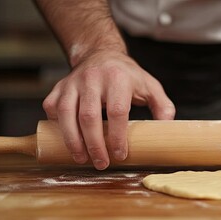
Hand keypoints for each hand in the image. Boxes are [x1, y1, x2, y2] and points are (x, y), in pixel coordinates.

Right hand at [43, 50, 174, 169]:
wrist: (101, 54)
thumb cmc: (127, 75)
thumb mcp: (150, 86)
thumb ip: (163, 106)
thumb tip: (168, 129)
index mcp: (118, 79)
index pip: (117, 111)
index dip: (118, 136)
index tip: (120, 155)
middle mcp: (93, 79)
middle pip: (89, 116)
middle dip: (94, 144)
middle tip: (101, 163)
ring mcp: (73, 82)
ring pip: (66, 113)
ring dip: (72, 140)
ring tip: (81, 158)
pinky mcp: (59, 87)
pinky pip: (52, 108)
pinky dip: (56, 125)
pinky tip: (66, 138)